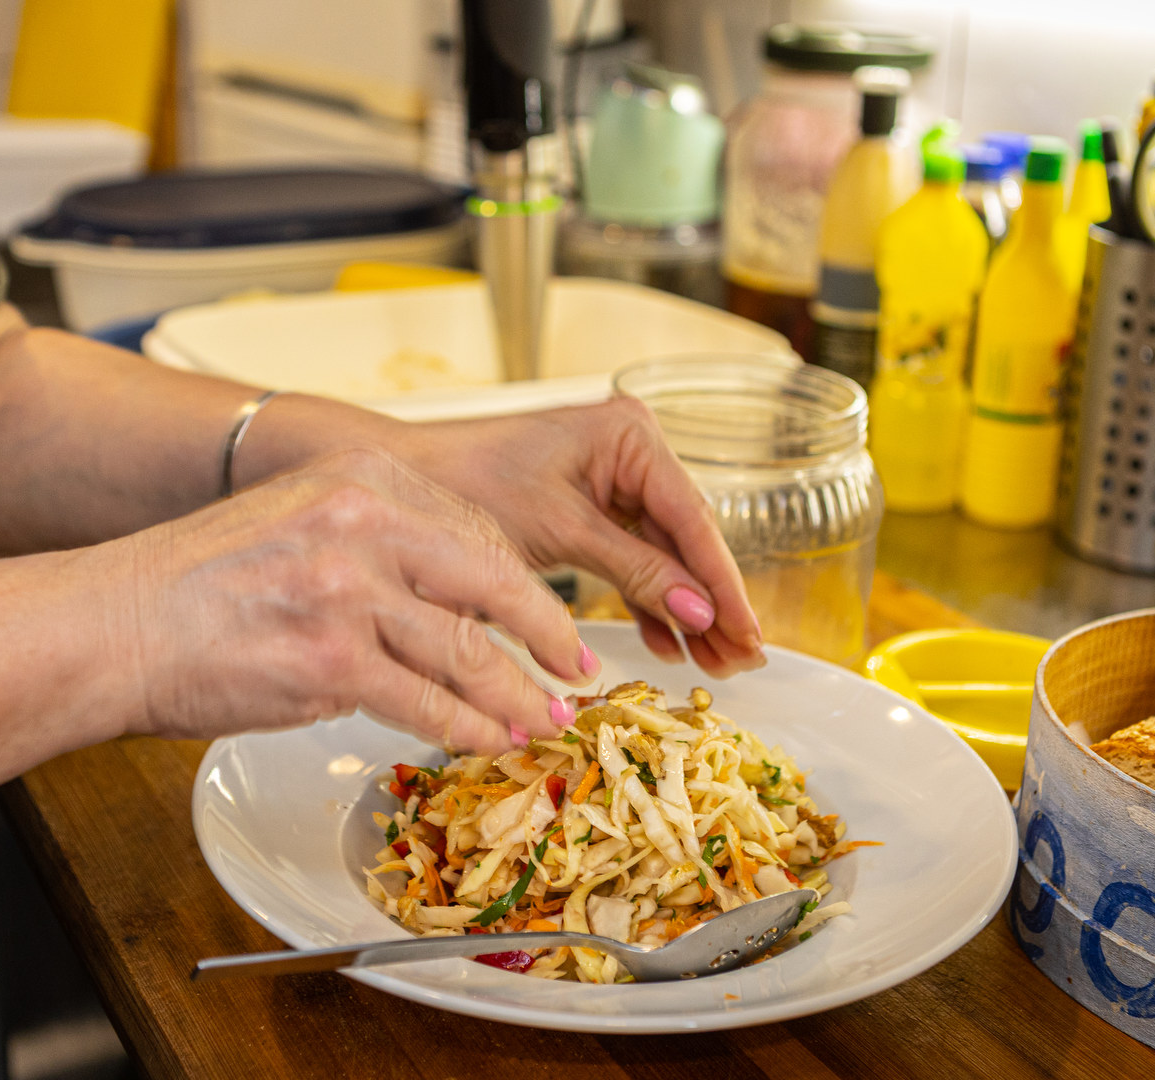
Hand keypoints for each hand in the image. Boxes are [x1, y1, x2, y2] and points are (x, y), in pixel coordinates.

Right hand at [111, 447, 593, 751]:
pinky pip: (426, 702)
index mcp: (362, 476)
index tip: (551, 615)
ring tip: (542, 720)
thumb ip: (379, 541)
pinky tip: (485, 740)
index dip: (526, 583)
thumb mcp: (299, 519)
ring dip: (514, 695)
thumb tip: (454, 596)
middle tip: (575, 668)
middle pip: (492, 582)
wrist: (113, 624)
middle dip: (547, 635)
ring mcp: (350, 591)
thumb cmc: (196, 583)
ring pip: (467, 650)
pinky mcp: (331, 661)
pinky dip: (466, 728)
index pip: (476, 530)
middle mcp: (364, 521)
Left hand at [394, 398, 765, 677]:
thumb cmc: (468, 484)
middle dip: (711, 603)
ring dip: (685, 611)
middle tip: (741, 660)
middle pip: (687, 538)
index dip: (722, 583)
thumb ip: (635, 570)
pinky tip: (666, 644)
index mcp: (629, 435)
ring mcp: (614, 478)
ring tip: (712, 665)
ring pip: (665, 555)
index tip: (747, 632)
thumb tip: (699, 613)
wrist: (406, 481)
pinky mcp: (592, 508)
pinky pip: (634, 559)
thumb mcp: (560, 531)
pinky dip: (648, 601)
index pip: (692, 517)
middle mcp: (631, 449)